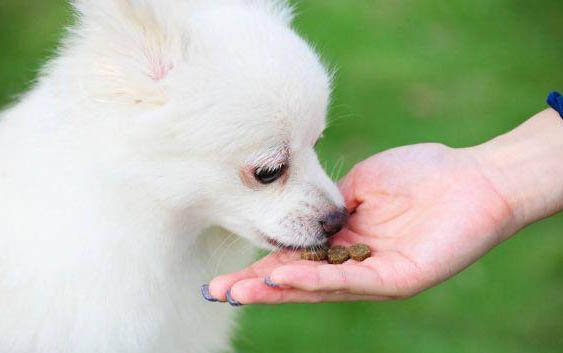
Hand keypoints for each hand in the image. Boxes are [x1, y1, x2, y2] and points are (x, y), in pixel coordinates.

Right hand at [207, 143, 516, 303]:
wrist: (472, 176)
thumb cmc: (421, 174)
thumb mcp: (360, 183)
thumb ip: (329, 203)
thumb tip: (300, 212)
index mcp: (344, 241)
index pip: (295, 257)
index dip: (260, 264)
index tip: (226, 270)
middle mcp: (354, 263)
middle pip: (299, 280)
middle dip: (256, 287)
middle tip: (216, 292)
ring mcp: (374, 275)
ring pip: (318, 287)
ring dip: (277, 288)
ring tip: (239, 291)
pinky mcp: (397, 279)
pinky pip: (349, 280)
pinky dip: (313, 279)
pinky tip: (282, 276)